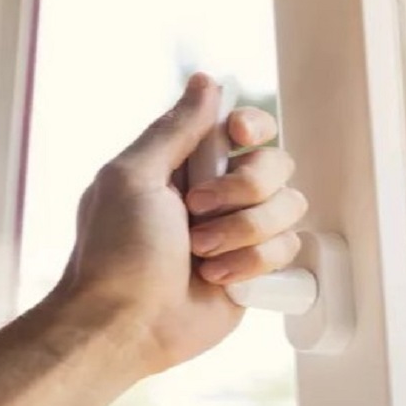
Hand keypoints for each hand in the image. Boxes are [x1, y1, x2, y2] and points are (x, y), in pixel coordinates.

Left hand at [52, 73, 306, 374]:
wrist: (126, 324)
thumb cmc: (117, 252)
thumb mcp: (132, 176)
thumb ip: (175, 128)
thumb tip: (205, 81)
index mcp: (187, 164)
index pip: (246, 127)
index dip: (252, 127)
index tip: (236, 139)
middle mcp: (220, 194)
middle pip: (276, 164)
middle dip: (243, 189)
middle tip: (197, 212)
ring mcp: (240, 232)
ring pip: (288, 207)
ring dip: (243, 232)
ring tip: (201, 254)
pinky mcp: (255, 270)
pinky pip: (287, 249)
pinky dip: (251, 264)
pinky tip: (216, 278)